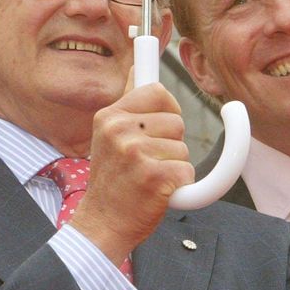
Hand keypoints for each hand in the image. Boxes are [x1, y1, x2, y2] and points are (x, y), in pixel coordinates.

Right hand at [69, 74, 194, 265]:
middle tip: (146, 163)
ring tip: (148, 179)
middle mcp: (119, 130)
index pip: (157, 91)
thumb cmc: (113, 182)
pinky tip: (157, 193)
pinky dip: (179, 186)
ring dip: (175, 166)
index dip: (167, 110)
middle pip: (177, 121)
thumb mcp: (109, 136)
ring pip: (183, 148)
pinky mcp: (153, 176)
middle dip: (171, 144)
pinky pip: (187, 171)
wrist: (102, 224)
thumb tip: (139, 64)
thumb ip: (127, 104)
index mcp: (109, 116)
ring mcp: (135, 153)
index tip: (158, 128)